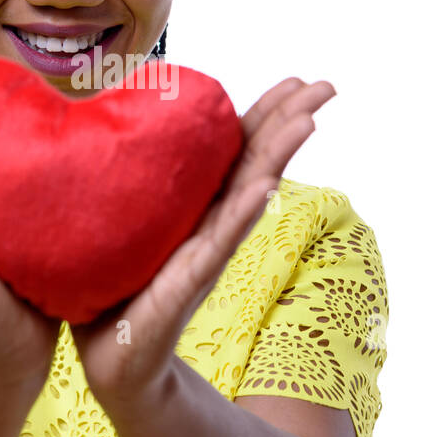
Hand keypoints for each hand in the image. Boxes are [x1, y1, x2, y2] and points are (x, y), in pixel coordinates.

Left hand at [69, 76, 337, 410]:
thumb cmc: (118, 285)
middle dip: (291, 121)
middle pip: (259, 161)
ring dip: (279, 155)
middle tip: (326, 85)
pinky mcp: (189, 280)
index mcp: (200, 203)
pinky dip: (243, 213)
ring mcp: (207, 250)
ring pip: (250, 193)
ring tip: (307, 120)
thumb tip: (110, 121)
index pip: (239, 149)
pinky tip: (265, 187)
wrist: (111, 356)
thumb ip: (134, 181)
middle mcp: (213, 222)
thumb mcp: (129, 221)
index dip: (267, 114)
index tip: (296, 80)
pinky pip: (219, 242)